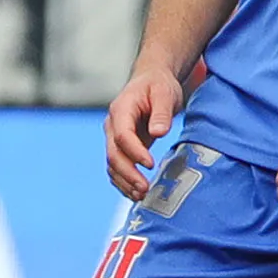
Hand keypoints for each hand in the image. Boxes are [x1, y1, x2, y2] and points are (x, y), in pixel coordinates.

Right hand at [104, 64, 183, 199]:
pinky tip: (136, 194)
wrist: (152, 81)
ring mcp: (114, 137)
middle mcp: (113, 125)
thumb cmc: (159, 85)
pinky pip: (117, 168)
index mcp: (121, 109)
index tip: (150, 164)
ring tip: (142, 196)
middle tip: (145, 189)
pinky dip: (124, 182)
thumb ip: (161, 113)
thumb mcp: (165, 93)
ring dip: (125, 182)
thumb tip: (158, 133)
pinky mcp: (121, 147)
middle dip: (128, 174)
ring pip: (112, 165)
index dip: (134, 152)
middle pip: (113, 154)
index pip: (122, 135)